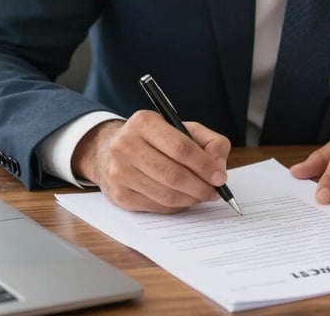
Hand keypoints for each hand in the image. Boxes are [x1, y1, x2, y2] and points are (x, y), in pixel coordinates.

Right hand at [71, 111, 231, 212]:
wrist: (110, 149)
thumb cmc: (155, 138)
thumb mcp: (182, 128)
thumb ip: (209, 142)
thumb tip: (219, 169)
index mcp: (144, 123)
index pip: (181, 148)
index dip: (204, 165)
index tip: (220, 177)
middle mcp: (126, 146)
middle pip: (173, 175)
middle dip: (200, 187)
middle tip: (214, 191)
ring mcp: (119, 172)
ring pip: (166, 195)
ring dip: (191, 199)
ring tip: (201, 195)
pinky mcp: (119, 195)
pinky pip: (156, 207)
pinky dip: (176, 206)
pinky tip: (183, 198)